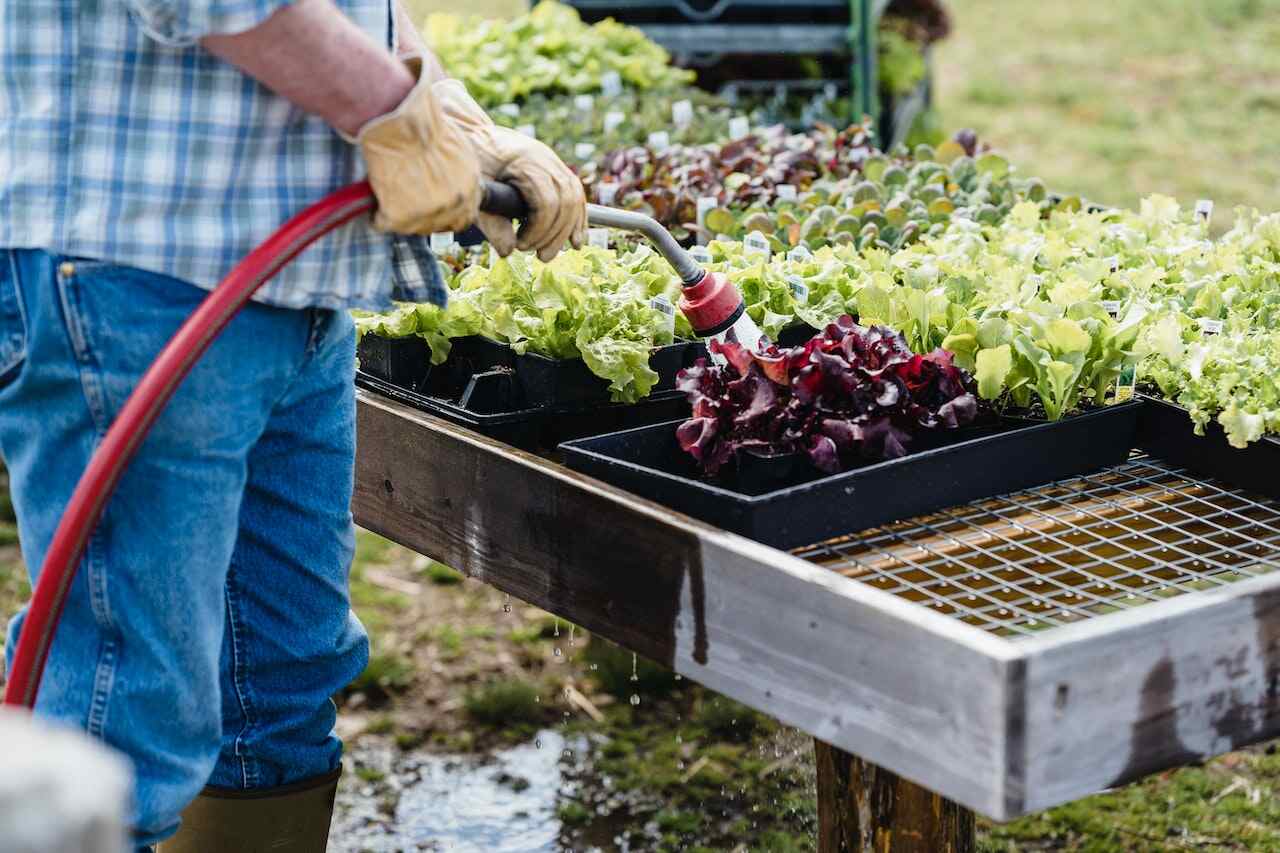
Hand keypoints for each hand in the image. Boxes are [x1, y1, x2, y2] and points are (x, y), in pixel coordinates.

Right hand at [355, 59, 480, 234]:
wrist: (400, 119)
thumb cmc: (422, 122)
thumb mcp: (455, 147)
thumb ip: (458, 171)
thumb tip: (448, 180)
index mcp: (471, 187)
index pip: (465, 217)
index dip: (447, 213)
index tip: (431, 207)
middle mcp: (453, 205)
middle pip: (439, 226)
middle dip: (423, 216)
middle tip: (406, 202)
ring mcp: (428, 214)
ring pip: (411, 227)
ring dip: (400, 214)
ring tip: (388, 194)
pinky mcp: (399, 217)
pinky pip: (383, 223)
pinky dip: (376, 214)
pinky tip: (374, 199)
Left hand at [432, 80, 585, 261]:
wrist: (473, 131)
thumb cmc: (471, 160)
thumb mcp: (476, 191)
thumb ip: (491, 222)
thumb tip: (508, 252)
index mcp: (525, 162)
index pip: (547, 202)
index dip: (539, 230)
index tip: (521, 245)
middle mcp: (545, 158)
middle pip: (566, 202)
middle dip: (555, 235)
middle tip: (539, 257)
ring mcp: (552, 161)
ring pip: (575, 198)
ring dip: (568, 231)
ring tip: (550, 253)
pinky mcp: (554, 166)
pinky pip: (575, 193)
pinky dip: (577, 218)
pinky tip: (575, 240)